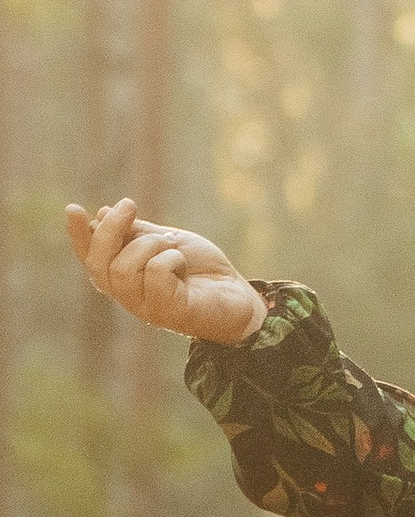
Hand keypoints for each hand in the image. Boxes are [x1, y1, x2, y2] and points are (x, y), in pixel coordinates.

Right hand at [65, 198, 265, 345]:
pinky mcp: (169, 312)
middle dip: (111, 229)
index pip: (91, 259)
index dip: (78, 236)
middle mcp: (129, 296)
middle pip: (100, 263)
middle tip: (130, 205)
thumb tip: (99, 214)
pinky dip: (171, 259)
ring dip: (150, 244)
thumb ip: (135, 232)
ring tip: (171, 246)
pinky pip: (155, 273)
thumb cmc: (201, 269)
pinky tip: (183, 266)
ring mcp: (147, 307)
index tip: (73, 209)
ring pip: (124, 268)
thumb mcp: (165, 241)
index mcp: (124, 278)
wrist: (238, 294)